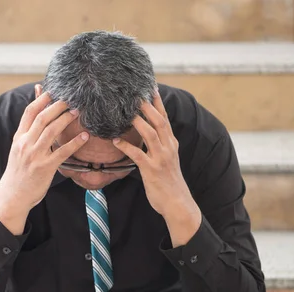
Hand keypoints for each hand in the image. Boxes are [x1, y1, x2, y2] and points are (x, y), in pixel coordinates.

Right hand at [0, 86, 88, 233]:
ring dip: (66, 119)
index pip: (29, 112)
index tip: (55, 91)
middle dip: (58, 106)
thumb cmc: (18, 170)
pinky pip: (62, 152)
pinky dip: (75, 143)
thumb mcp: (19, 148)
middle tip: (71, 99)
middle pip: (42, 118)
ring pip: (52, 131)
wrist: (13, 195)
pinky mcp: (45, 167)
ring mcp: (35, 155)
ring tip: (78, 112)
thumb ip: (28, 130)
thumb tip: (32, 115)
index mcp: (19, 137)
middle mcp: (25, 144)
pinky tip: (84, 137)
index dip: (43, 99)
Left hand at [113, 88, 200, 245]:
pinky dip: (127, 146)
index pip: (164, 117)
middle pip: (158, 121)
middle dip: (147, 106)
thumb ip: (159, 145)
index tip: (150, 87)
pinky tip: (115, 140)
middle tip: (135, 93)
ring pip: (150, 134)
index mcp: (171, 143)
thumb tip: (149, 132)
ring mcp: (161, 158)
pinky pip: (137, 155)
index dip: (157, 102)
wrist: (177, 202)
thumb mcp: (167, 159)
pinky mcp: (151, 170)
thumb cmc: (169, 181)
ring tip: (125, 112)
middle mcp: (168, 147)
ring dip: (138, 121)